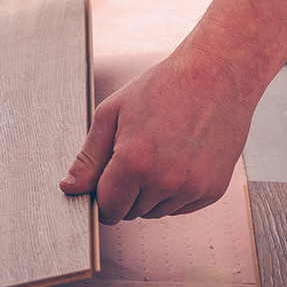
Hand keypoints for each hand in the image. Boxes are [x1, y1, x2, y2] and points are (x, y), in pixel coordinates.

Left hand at [59, 45, 253, 223]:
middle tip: (138, 153)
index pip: (107, 208)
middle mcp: (165, 181)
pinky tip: (180, 158)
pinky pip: (182, 207)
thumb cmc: (164, 86)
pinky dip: (176, 191)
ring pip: (156, 212)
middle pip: (131, 212)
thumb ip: (88, 157)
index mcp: (134, 163)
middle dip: (127, 192)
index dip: (102, 197)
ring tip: (161, 152)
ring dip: (152, 193)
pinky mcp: (213, 190)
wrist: (217, 74)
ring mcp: (192, 188)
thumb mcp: (112, 113)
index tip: (106, 182)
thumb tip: (69, 187)